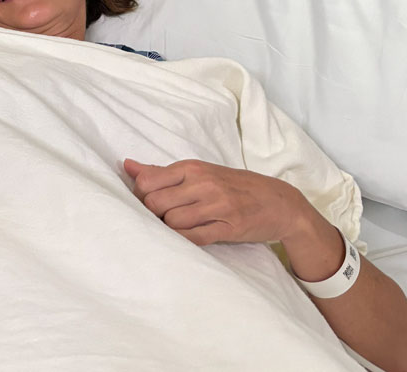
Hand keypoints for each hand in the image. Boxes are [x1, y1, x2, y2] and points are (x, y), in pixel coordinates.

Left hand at [124, 158, 312, 246]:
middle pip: (155, 203)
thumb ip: (161, 172)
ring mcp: (218, 205)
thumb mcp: (198, 172)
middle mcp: (203, 183)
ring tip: (178, 228)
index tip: (148, 204)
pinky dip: (185, 240)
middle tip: (162, 219)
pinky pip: (194, 238)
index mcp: (192, 168)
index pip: (147, 181)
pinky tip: (188, 238)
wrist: (280, 201)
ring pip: (172, 221)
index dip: (140, 197)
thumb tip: (127, 165)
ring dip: (170, 229)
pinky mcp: (230, 227)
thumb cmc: (233, 186)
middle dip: (153, 215)